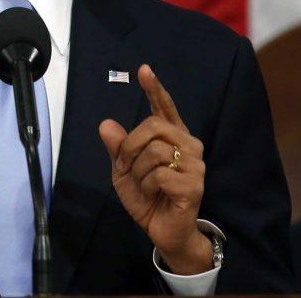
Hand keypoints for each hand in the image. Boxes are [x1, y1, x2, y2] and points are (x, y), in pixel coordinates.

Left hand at [99, 65, 212, 274]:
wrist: (163, 231)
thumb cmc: (148, 197)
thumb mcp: (124, 171)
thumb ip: (118, 148)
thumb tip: (106, 124)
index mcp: (173, 137)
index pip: (164, 108)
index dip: (154, 88)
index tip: (144, 69)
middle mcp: (188, 144)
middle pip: (152, 126)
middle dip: (130, 146)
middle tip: (126, 167)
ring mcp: (195, 164)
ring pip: (154, 151)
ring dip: (138, 171)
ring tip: (144, 186)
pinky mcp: (194, 184)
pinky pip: (159, 174)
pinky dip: (146, 186)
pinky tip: (153, 195)